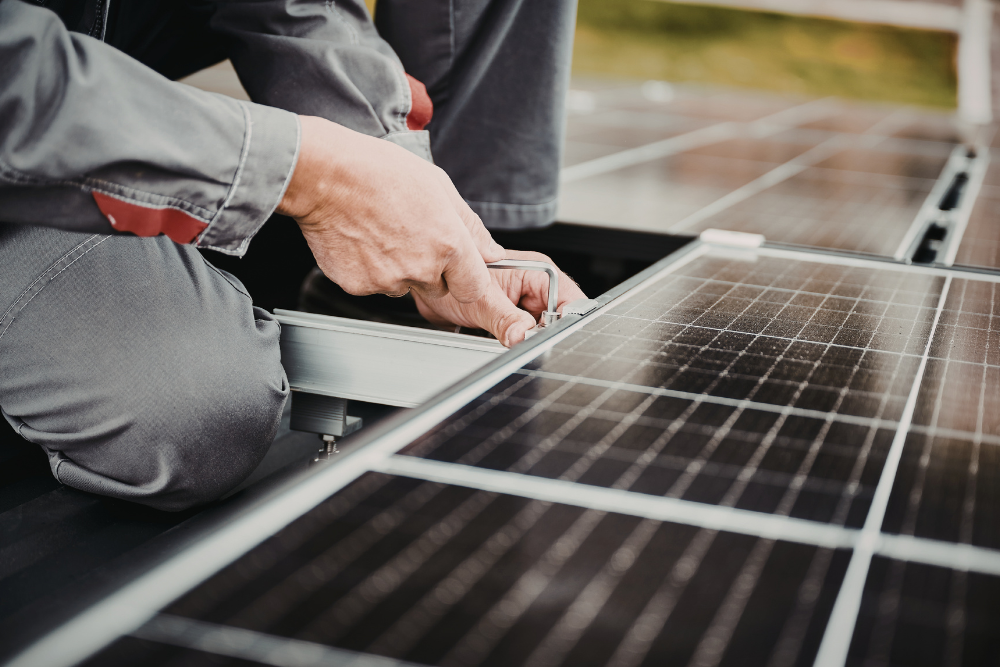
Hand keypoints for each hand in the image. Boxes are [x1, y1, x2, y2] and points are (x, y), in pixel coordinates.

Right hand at [277, 116, 503, 302]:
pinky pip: (374, 286)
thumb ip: (470, 226)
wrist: (325, 175)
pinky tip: (362, 240)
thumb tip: (491, 251)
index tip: (462, 275)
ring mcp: (389, 281)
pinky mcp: (359, 287)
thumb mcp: (439, 186)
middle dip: (430, 270)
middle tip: (409, 236)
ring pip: (404, 286)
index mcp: (448, 244)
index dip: (467, 280)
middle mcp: (421, 268)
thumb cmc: (379, 172)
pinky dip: (370, 269)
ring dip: (398, 268)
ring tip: (382, 231)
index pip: (475, 288)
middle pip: (438, 288)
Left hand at [413, 250, 587, 346]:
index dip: (565, 322)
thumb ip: (504, 318)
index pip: (570, 301)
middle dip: (541, 337)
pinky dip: (512, 347)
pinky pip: (523, 342)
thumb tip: (524, 336)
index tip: (549, 338)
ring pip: (540, 336)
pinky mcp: (513, 324)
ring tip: (498, 335)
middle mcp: (534, 291)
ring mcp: (524, 309)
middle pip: (557, 323)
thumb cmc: (451, 278)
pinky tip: (494, 340)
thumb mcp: (480, 300)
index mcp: (537, 275)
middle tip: (517, 339)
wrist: (431, 290)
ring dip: (523, 343)